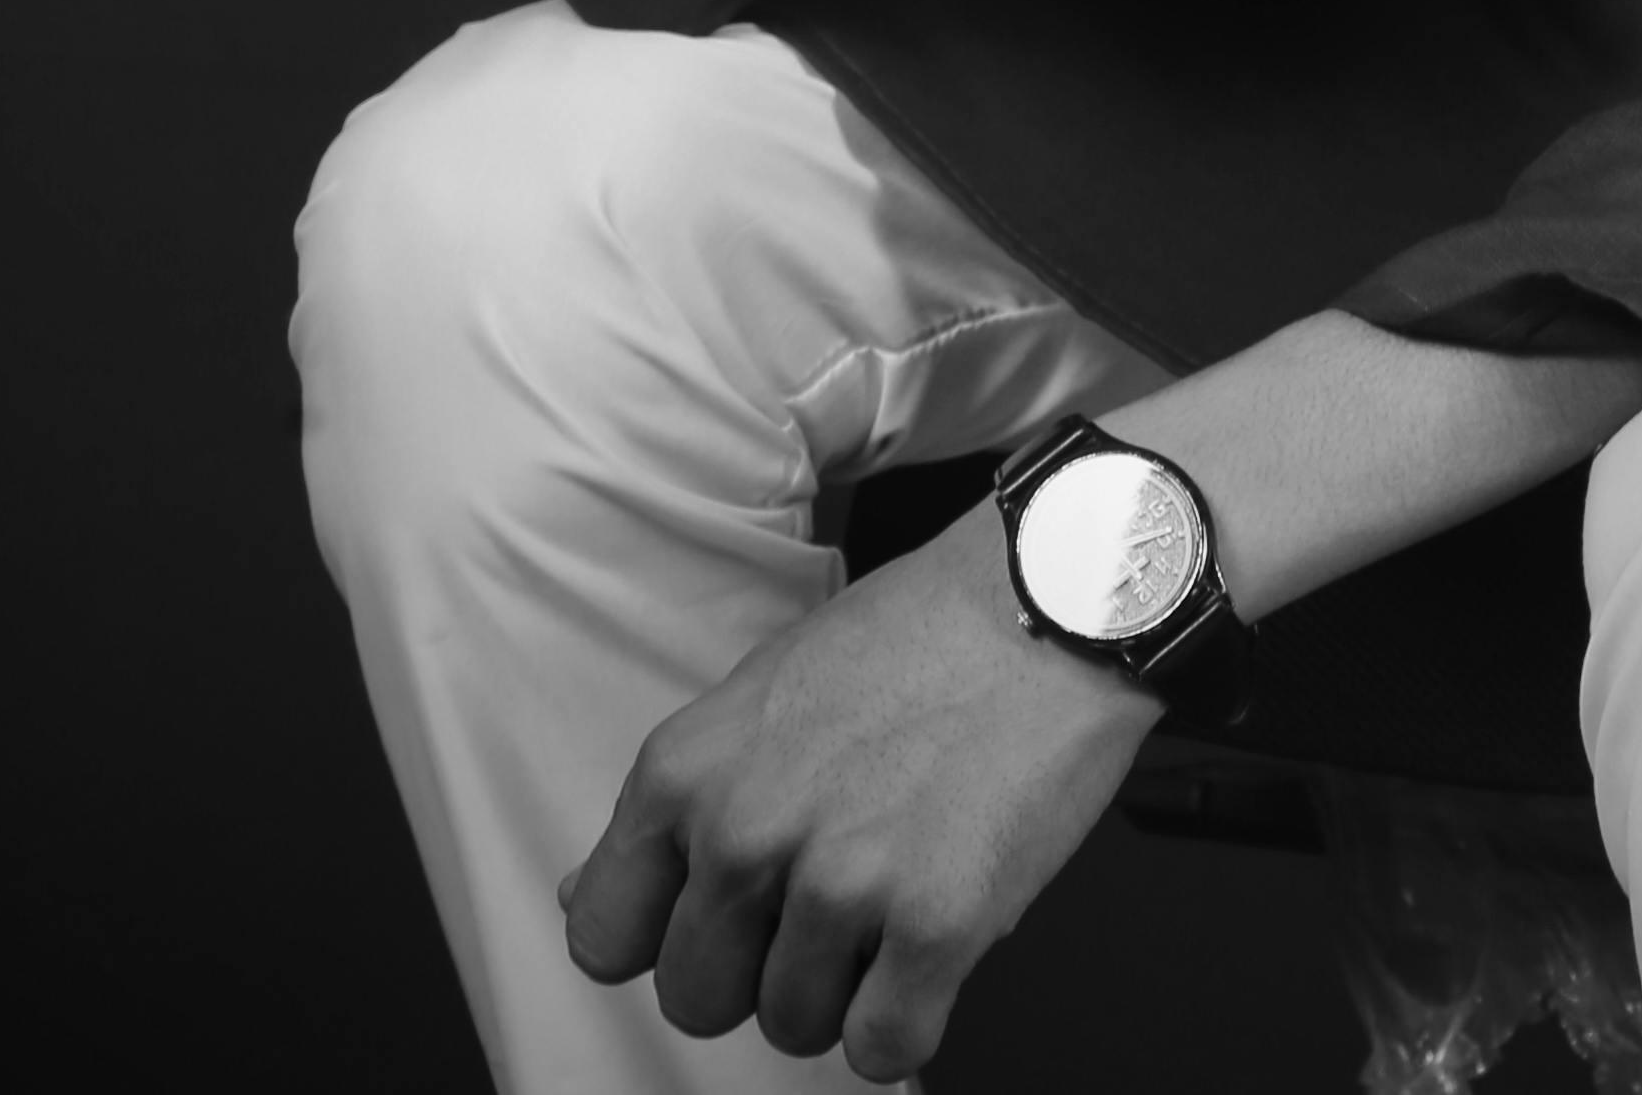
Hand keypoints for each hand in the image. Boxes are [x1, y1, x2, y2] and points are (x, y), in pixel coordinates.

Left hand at [559, 517, 1156, 1076]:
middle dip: (759, 968)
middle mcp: (745, 832)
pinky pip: (883, 1048)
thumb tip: (586, 898)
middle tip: (830, 895)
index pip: (604, 937)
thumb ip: (678, 804)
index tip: (724, 913)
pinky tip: (938, 934)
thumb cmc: (921, 635)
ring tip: (900, 883)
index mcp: (687, 772)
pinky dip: (912, 1013)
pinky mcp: (934, 925)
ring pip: (794, 1026)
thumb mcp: (763, 693)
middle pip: (696, 1000)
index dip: (668, 936)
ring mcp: (839, 883)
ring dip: (846, 983)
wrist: (1055, 593)